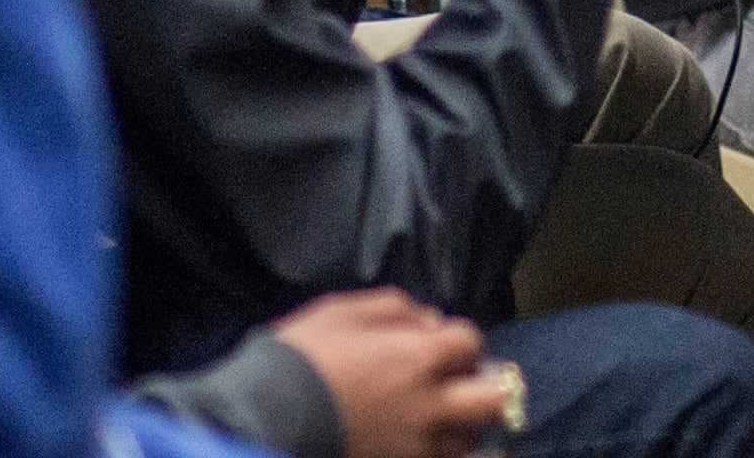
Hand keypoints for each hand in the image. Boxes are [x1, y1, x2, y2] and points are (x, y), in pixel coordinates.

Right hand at [268, 290, 507, 457]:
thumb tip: (431, 322)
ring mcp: (414, 447)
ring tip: (440, 417)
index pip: (471, 343)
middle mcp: (429, 407)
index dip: (458, 340)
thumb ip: (397, 310)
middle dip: (487, 387)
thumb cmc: (301, 358)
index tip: (442, 344)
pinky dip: (438, 453)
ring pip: (469, 442)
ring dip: (463, 426)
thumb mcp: (344, 311)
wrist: (260, 418)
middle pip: (493, 400)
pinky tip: (420, 441)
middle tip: (464, 384)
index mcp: (420, 359)